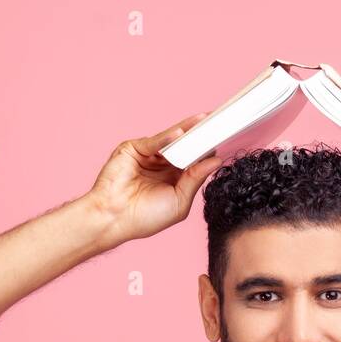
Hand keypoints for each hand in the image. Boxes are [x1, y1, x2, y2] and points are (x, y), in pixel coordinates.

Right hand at [87, 113, 222, 243]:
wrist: (113, 219)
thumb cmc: (145, 217)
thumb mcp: (179, 201)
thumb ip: (196, 179)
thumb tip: (216, 161)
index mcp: (175, 178)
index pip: (195, 159)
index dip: (208, 150)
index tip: (226, 139)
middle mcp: (163, 164)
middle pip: (185, 146)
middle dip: (201, 136)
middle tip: (219, 123)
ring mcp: (149, 155)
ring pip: (171, 140)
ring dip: (188, 132)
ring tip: (206, 123)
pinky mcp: (134, 149)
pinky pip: (154, 141)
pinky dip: (166, 137)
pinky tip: (180, 134)